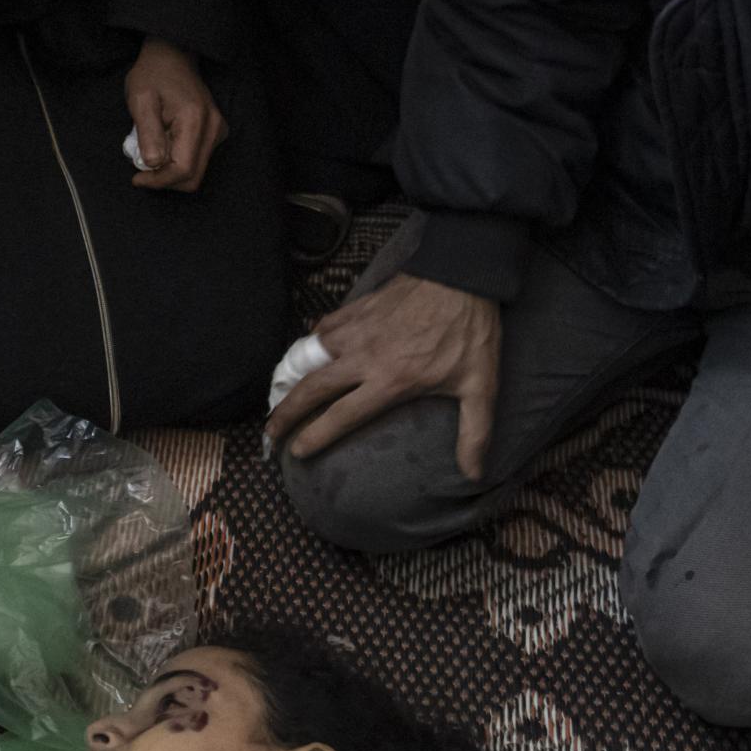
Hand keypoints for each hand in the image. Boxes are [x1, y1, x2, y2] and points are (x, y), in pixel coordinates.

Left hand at [123, 41, 225, 190]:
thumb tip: (154, 165)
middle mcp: (214, 128)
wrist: (172, 56)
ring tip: (151, 151)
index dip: (159, 181)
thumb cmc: (153, 75)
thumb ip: (148, 133)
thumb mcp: (141, 100)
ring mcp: (218, 131)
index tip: (136, 177)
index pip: (183, 169)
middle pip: (193, 177)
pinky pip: (198, 160)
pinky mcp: (216, 133)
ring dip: (170, 172)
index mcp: (195, 120)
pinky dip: (178, 162)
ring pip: (196, 172)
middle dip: (165, 179)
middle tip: (141, 167)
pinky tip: (164, 146)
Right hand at [267, 272, 500, 462]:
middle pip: (313, 388)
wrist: (462, 275)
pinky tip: (309, 346)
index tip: (296, 451)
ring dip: (291, 375)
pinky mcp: (358, 308)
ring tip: (278, 392)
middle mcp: (364, 358)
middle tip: (269, 430)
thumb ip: (474, 433)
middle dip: (286, 412)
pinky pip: (325, 326)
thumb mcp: (480, 386)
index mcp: (389, 381)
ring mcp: (357, 330)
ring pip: (311, 355)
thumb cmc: (470, 333)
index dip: (315, 435)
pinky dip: (312, 339)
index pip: (342, 415)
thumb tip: (473, 475)